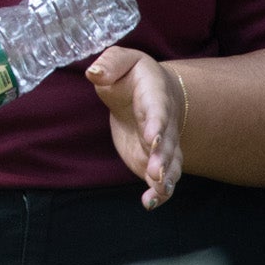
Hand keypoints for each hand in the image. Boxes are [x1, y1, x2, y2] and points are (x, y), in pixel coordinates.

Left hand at [87, 47, 185, 207]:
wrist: (146, 93)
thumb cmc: (132, 76)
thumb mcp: (121, 61)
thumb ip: (110, 64)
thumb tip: (94, 73)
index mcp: (155, 96)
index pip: (157, 110)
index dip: (156, 124)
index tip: (152, 137)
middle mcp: (165, 123)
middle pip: (168, 142)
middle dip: (162, 157)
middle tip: (156, 172)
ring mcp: (163, 145)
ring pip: (170, 164)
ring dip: (165, 178)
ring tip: (158, 191)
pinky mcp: (154, 160)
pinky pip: (162, 179)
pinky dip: (159, 192)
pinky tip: (149, 203)